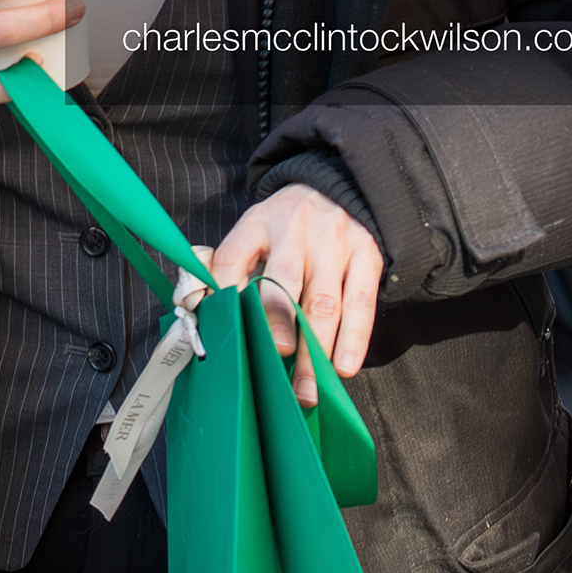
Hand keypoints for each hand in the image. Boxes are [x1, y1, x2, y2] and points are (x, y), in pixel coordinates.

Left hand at [208, 185, 383, 405]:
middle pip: (283, 281)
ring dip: (315, 348)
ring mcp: (333, 242)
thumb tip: (206, 314)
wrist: (337, 185)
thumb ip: (233, 269)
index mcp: (257, 223)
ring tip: (307, 388)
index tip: (223, 327)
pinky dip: (354, 337)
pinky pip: (361, 300)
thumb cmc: (286, 226)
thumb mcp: (254, 231)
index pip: (232, 258)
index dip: (224, 292)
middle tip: (276, 358)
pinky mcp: (366, 254)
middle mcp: (295, 230)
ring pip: (323, 300)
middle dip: (278, 324)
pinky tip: (344, 366)